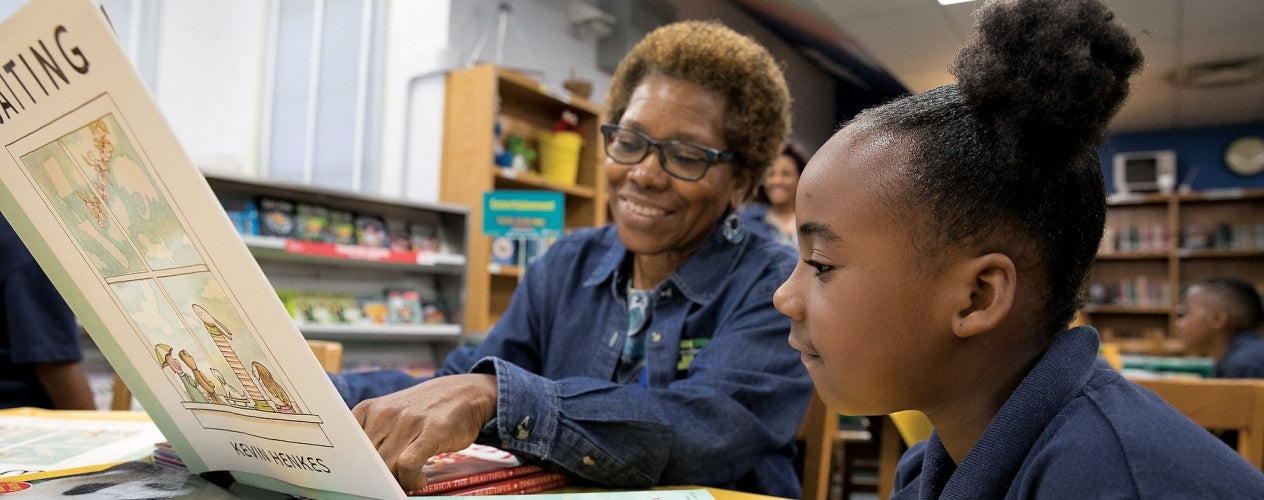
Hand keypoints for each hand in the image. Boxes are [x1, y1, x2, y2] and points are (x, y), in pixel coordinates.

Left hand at [352, 373, 497, 491]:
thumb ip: (372, 434)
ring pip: (385, 465)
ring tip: (404, 483)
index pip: (345, 445)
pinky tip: (419, 480)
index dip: (348, 467)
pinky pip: (409, 464)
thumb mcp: (391, 413)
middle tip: (383, 487)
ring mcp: (409, 421)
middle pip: (365, 460)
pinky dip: (411, 480)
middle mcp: (386, 413)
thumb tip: (357, 470)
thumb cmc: (424, 410)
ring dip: (394, 482)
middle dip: (373, 479)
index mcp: (369, 408)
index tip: (354, 480)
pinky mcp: (432, 431)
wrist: (465, 392)